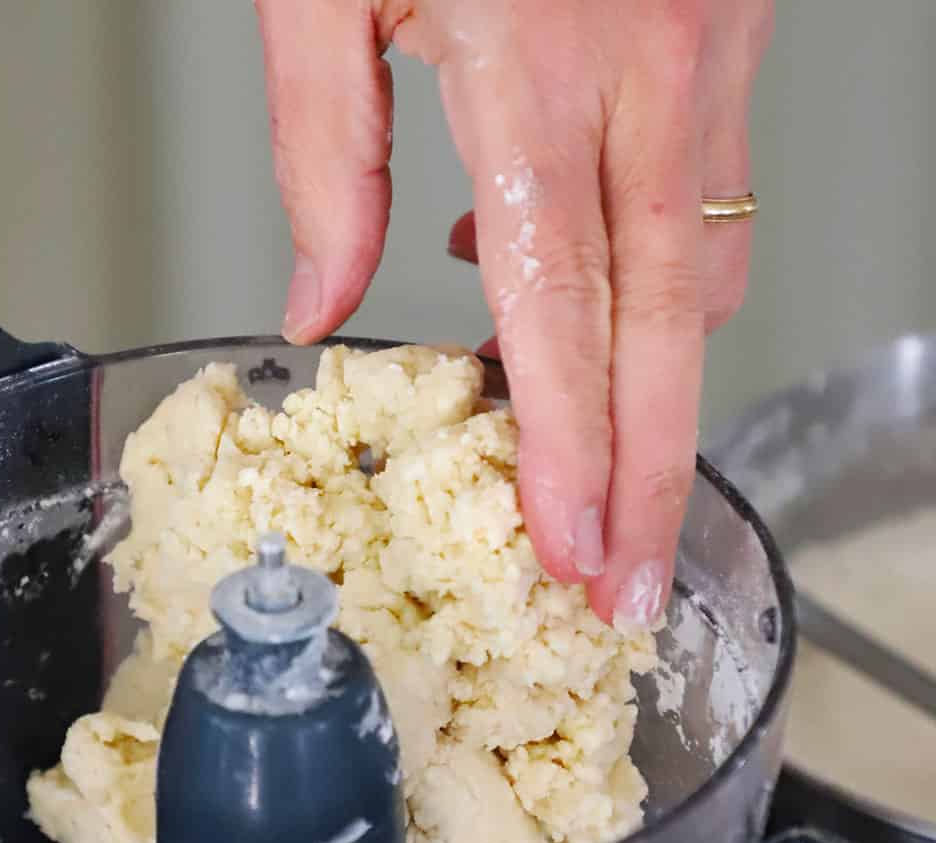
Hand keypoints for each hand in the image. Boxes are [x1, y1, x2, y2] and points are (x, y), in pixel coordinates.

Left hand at [255, 0, 771, 626]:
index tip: (571, 549)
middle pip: (664, 331)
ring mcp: (707, 53)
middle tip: (628, 581)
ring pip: (702, 277)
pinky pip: (703, 203)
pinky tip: (584, 311)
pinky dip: (651, 288)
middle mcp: (649, 71)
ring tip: (595, 482)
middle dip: (645, 475)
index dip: (570, 448)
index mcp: (535, 64)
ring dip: (653, 396)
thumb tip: (323, 304)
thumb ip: (322, 154)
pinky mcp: (726, 38)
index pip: (562, 312)